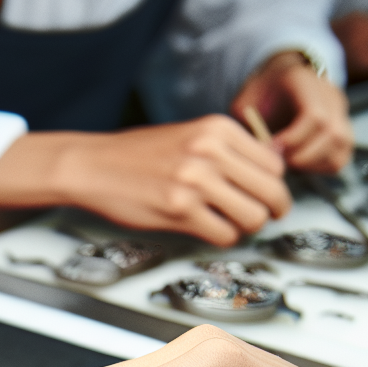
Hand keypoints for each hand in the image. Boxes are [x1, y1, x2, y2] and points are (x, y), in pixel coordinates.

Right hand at [0, 117, 290, 245]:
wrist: (93, 165)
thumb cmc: (138, 155)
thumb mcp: (191, 135)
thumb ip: (229, 151)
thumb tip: (269, 175)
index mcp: (218, 128)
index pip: (274, 164)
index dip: (273, 185)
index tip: (264, 195)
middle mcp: (210, 150)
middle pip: (271, 192)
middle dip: (271, 211)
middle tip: (262, 217)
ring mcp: (196, 180)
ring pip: (253, 217)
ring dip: (245, 227)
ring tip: (229, 223)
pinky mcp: (180, 209)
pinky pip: (224, 234)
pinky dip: (221, 237)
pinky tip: (206, 228)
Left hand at [231, 51, 352, 173]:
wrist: (281, 78)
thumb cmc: (262, 91)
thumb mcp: (246, 98)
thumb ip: (246, 119)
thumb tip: (255, 147)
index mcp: (306, 81)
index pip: (315, 116)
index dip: (294, 139)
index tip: (273, 148)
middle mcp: (330, 95)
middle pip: (333, 134)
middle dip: (303, 156)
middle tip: (278, 160)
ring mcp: (341, 112)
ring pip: (342, 146)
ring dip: (313, 163)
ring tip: (288, 161)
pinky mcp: (345, 129)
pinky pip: (342, 156)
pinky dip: (321, 166)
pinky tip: (300, 163)